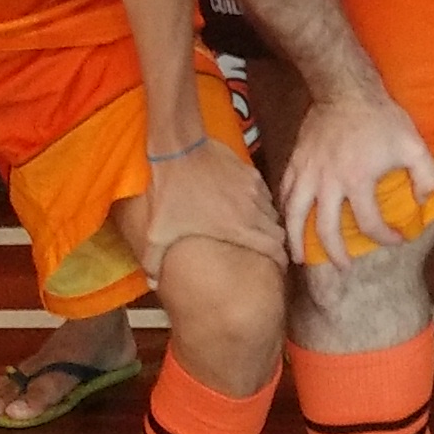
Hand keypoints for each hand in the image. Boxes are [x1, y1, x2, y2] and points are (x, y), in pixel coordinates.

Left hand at [142, 133, 288, 278]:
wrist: (177, 148)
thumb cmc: (169, 193)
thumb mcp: (157, 232)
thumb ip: (154, 261)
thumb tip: (153, 285)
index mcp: (239, 228)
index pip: (274, 248)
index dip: (280, 260)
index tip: (278, 266)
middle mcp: (253, 209)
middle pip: (278, 231)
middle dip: (275, 243)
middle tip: (267, 251)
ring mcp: (254, 188)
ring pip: (272, 212)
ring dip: (267, 223)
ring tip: (256, 230)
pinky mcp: (249, 172)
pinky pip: (263, 194)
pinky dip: (260, 204)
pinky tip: (245, 207)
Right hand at [283, 87, 433, 264]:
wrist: (344, 88)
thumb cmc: (381, 117)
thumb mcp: (414, 144)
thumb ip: (426, 176)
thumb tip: (424, 200)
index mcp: (358, 181)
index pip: (370, 223)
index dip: (386, 237)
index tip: (397, 239)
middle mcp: (328, 183)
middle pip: (326, 229)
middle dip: (336, 253)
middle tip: (343, 268)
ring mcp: (308, 173)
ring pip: (294, 214)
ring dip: (297, 239)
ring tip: (299, 257)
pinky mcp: (296, 161)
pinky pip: (284, 192)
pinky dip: (284, 211)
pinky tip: (288, 221)